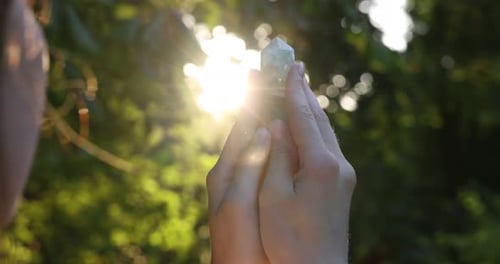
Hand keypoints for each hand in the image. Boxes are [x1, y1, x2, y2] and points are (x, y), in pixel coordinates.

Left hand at [206, 82, 270, 263]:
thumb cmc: (237, 243)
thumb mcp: (238, 202)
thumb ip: (249, 164)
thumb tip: (265, 129)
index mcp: (225, 171)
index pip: (241, 127)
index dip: (253, 101)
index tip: (261, 75)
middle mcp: (233, 173)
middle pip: (250, 133)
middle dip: (264, 108)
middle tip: (277, 84)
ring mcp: (244, 184)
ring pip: (260, 147)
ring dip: (272, 125)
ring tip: (285, 104)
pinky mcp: (257, 195)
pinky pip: (267, 164)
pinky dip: (278, 148)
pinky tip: (290, 144)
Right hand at [258, 63, 355, 263]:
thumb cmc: (289, 241)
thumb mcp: (272, 198)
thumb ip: (276, 157)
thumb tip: (278, 124)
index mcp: (320, 165)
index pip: (303, 117)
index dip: (293, 91)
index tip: (290, 67)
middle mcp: (338, 165)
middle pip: (319, 120)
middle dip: (305, 94)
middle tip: (296, 71)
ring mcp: (344, 175)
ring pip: (326, 133)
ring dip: (311, 111)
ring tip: (301, 92)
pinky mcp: (343, 185)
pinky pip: (327, 147)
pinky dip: (315, 131)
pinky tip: (309, 128)